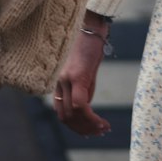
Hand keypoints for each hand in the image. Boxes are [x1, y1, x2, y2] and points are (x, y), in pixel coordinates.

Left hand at [53, 19, 111, 136]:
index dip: (74, 126)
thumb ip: (82, 90)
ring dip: (89, 126)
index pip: (61, 113)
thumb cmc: (89, 48)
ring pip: (73, 114)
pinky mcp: (77, 77)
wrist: (91, 28)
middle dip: (82, 129)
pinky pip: (81, 105)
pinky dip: (92, 118)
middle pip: (66, 116)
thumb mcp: (84, 73)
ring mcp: (66, 80)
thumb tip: (84, 110)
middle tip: (98, 132)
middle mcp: (59, 83)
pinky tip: (102, 122)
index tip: (88, 131)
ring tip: (103, 129)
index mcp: (58, 83)